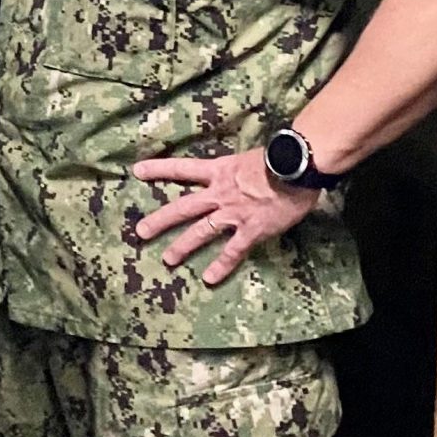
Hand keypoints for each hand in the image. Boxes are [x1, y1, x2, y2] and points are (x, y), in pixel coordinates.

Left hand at [129, 149, 319, 286]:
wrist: (299, 167)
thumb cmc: (282, 158)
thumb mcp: (250, 158)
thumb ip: (238, 170)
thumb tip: (238, 174)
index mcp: (220, 171)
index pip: (182, 168)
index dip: (159, 168)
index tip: (136, 170)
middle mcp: (220, 193)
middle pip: (183, 207)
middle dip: (160, 220)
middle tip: (140, 232)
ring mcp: (234, 213)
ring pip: (201, 231)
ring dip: (183, 246)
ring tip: (167, 259)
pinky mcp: (252, 229)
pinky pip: (233, 250)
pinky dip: (221, 265)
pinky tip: (209, 278)